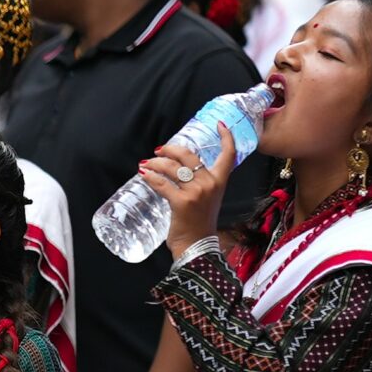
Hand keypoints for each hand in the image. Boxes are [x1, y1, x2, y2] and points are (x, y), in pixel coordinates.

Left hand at [135, 123, 232, 256]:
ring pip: (172, 167)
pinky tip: (143, 175)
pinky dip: (150, 177)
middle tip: (158, 151)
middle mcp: (210, 183)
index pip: (229, 154)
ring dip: (155, 163)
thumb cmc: (199, 224)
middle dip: (170, 149)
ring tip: (146, 165)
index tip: (219, 124)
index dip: (225, 137)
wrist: (197, 247)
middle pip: (189, 155)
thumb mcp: (208, 199)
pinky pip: (162, 183)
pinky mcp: (181, 202)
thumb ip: (200, 183)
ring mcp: (196, 192)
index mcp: (220, 182)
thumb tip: (180, 169)